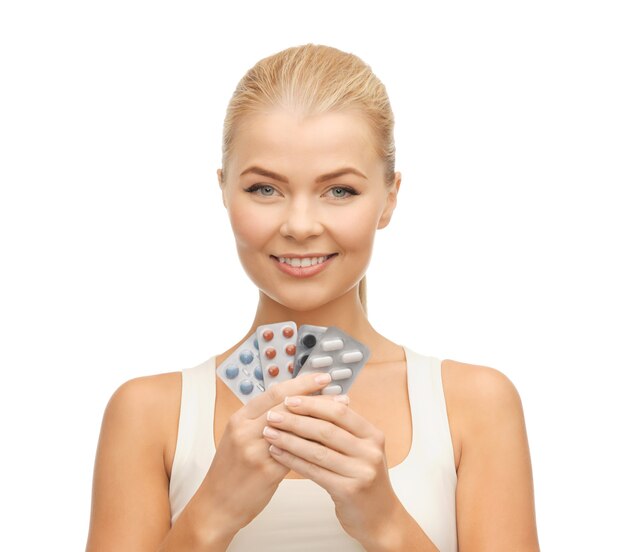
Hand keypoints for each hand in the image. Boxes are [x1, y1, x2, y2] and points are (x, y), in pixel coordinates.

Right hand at [193, 371, 335, 534]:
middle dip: (315, 396)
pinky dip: (315, 443)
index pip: (274, 392)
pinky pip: (297, 452)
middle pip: (286, 405)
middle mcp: (245, 431)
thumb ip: (262, 420)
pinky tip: (331, 440)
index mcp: (239, 418)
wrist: (216, 505)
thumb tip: (292, 404)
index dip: (300, 383)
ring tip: (341, 411)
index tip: (321, 378)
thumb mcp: (239, 437)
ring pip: (294, 427)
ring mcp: (255, 450)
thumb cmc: (232, 471)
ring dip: (320, 417)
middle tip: (338, 390)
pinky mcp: (266, 471)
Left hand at [262, 394, 402, 545]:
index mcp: (372, 435)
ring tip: (270, 433)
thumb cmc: (364, 480)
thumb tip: (310, 404)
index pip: (339, 411)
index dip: (313, 404)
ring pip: (318, 450)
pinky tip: (278, 453)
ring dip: (289, 440)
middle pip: (326, 429)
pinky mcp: (349, 491)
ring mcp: (361, 471)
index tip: (290, 400)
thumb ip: (342, 429)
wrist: (380, 518)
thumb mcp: (361, 449)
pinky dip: (293, 460)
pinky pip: (314, 471)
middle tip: (273, 416)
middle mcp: (370, 451)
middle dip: (296, 420)